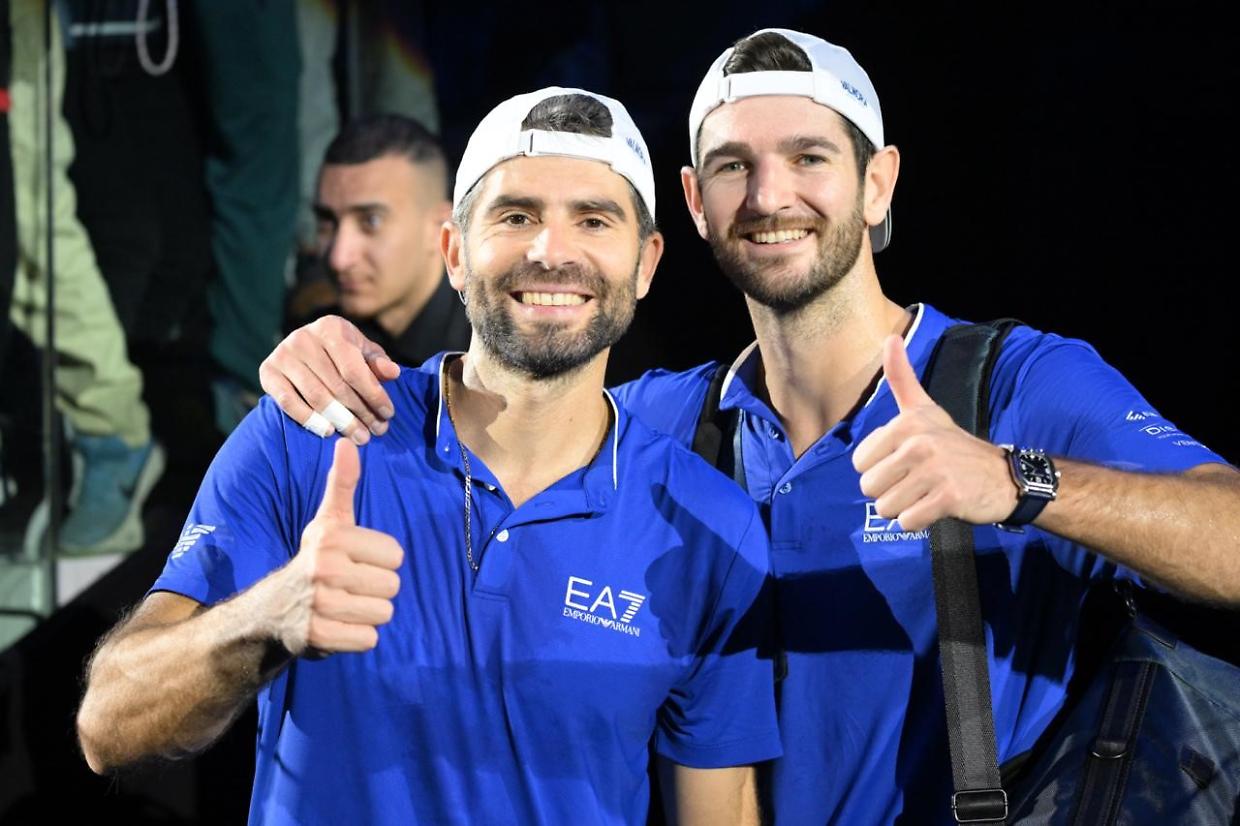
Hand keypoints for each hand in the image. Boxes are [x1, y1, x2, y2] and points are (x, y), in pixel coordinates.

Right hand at [259, 315, 400, 444]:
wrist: (302, 350)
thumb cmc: (341, 353)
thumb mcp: (362, 352)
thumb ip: (378, 362)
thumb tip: (393, 372)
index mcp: (330, 327)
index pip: (355, 369)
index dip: (373, 394)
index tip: (388, 414)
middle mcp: (303, 337)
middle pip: (337, 385)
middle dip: (361, 412)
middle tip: (376, 431)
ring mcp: (283, 354)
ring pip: (316, 396)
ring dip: (341, 421)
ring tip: (359, 436)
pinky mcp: (267, 371)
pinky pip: (288, 402)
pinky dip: (309, 419)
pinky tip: (327, 431)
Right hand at [267, 439, 402, 654]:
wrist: (271, 611)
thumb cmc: (314, 560)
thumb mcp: (328, 521)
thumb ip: (343, 484)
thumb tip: (347, 442)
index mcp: (332, 537)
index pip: (396, 555)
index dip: (380, 561)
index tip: (354, 562)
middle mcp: (323, 568)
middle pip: (393, 586)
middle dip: (376, 590)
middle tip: (348, 587)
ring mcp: (319, 604)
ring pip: (384, 613)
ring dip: (368, 614)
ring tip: (344, 606)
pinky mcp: (318, 637)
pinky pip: (369, 639)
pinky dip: (357, 637)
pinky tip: (338, 626)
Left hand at [852, 335, 1017, 530]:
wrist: (1003, 476)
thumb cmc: (954, 444)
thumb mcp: (926, 408)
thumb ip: (902, 377)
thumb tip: (890, 338)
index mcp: (906, 423)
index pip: (860, 463)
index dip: (879, 469)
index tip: (906, 462)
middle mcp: (919, 443)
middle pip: (869, 487)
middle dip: (889, 492)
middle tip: (917, 482)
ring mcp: (934, 471)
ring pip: (886, 508)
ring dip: (904, 508)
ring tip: (926, 493)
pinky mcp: (948, 498)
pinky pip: (907, 522)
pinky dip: (918, 522)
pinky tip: (936, 507)